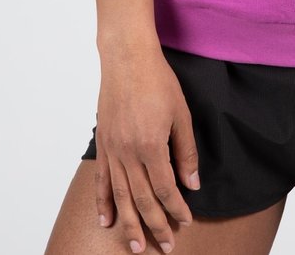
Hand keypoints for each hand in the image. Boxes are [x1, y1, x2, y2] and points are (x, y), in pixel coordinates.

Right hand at [94, 44, 200, 253]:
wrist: (127, 58)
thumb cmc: (158, 81)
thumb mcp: (181, 114)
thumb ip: (185, 151)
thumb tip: (192, 183)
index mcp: (151, 146)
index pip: (165, 189)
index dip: (176, 209)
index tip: (185, 222)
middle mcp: (129, 153)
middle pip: (142, 199)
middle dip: (155, 225)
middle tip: (165, 246)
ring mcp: (113, 149)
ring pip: (121, 196)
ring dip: (129, 223)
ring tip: (136, 246)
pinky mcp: (103, 144)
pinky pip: (102, 179)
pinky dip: (103, 202)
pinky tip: (106, 220)